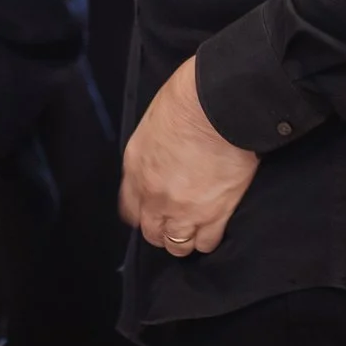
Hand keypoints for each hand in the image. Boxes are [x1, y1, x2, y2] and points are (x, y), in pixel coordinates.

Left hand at [119, 56, 258, 257]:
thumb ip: (153, 152)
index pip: (130, 209)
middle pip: (152, 232)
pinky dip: (209, 238)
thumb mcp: (152, 124)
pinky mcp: (214, 214)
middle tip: (177, 220)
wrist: (216, 105)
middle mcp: (153, 195)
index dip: (143, 213)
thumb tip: (164, 161)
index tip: (152, 212)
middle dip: (163, 228)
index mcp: (136, 169)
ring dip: (185, 238)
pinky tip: (214, 226)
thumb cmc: (187, 100)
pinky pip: (206, 242)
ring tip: (196, 227)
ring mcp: (183, 209)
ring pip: (177, 244)